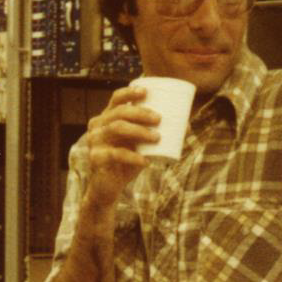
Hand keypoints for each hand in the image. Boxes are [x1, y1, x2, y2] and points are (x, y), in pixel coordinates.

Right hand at [85, 84, 156, 208]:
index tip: (146, 93)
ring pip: (117, 128)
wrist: (108, 188)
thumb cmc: (126, 163)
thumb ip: (154, 134)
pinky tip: (146, 161)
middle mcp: (97, 126)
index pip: (116, 99)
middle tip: (159, 119)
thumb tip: (187, 126)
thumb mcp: (140, 146)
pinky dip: (133, 157)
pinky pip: (116, 154)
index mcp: (107, 118)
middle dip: (140, 113)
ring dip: (139, 131)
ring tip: (157, 137)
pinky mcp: (96, 158)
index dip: (130, 93)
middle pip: (119, 112)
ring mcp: (94, 141)